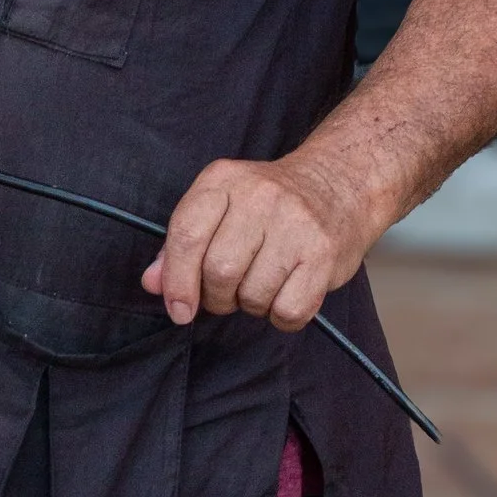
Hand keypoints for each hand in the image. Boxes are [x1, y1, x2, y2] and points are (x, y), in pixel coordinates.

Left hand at [141, 152, 375, 333]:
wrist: (341, 183)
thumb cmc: (269, 204)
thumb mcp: (219, 206)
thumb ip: (180, 244)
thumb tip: (154, 284)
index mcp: (223, 180)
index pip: (187, 235)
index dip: (177, 281)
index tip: (178, 308)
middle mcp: (260, 197)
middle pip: (218, 270)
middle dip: (215, 297)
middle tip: (227, 292)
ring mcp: (296, 225)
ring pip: (252, 294)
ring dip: (250, 305)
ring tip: (260, 285)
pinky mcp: (324, 254)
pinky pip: (289, 310)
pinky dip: (280, 316)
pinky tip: (284, 294)